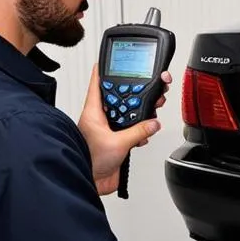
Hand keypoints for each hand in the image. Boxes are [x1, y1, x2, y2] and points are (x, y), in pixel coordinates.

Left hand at [78, 64, 171, 195]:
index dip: (104, 69)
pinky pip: (133, 131)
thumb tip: (152, 123)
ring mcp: (109, 130)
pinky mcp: (117, 143)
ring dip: (141, 116)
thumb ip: (137, 131)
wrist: (88, 182)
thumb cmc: (87, 161)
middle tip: (150, 86)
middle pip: (120, 97)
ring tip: (150, 114)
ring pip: (129, 114)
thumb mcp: (116, 143)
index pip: (98, 83)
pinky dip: (141, 131)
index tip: (110, 57)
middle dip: (136, 93)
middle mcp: (101, 118)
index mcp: (94, 111)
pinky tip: (143, 135)